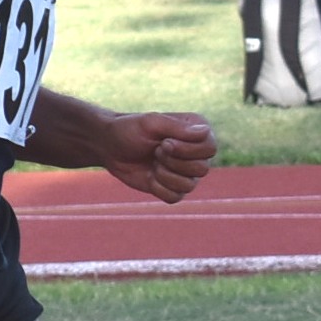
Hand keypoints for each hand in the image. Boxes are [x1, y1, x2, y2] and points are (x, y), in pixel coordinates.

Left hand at [101, 112, 216, 203]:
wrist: (110, 147)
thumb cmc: (130, 130)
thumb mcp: (151, 123)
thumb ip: (177, 128)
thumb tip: (205, 132)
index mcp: (198, 133)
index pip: (210, 148)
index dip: (186, 150)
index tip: (163, 142)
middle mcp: (197, 153)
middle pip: (202, 169)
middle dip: (173, 162)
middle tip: (156, 151)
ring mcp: (186, 172)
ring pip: (189, 185)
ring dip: (165, 175)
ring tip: (153, 163)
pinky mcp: (174, 188)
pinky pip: (176, 197)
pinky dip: (159, 188)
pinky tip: (150, 176)